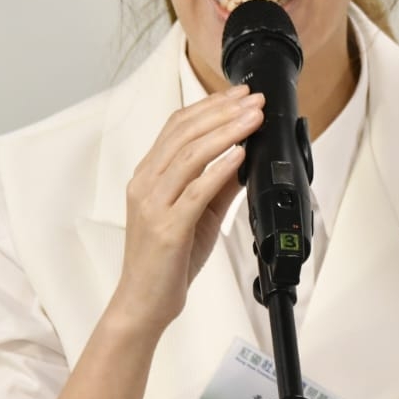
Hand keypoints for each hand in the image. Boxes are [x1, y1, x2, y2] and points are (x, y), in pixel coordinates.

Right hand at [108, 86, 263, 335]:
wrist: (145, 303)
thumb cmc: (168, 261)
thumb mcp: (199, 214)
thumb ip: (219, 185)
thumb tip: (246, 156)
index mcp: (148, 176)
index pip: (176, 126)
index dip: (209, 106)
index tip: (240, 95)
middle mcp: (146, 185)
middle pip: (184, 133)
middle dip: (223, 111)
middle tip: (253, 100)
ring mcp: (153, 205)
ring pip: (189, 155)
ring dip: (226, 132)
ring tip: (253, 119)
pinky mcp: (167, 228)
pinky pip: (195, 191)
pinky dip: (219, 168)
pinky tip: (239, 154)